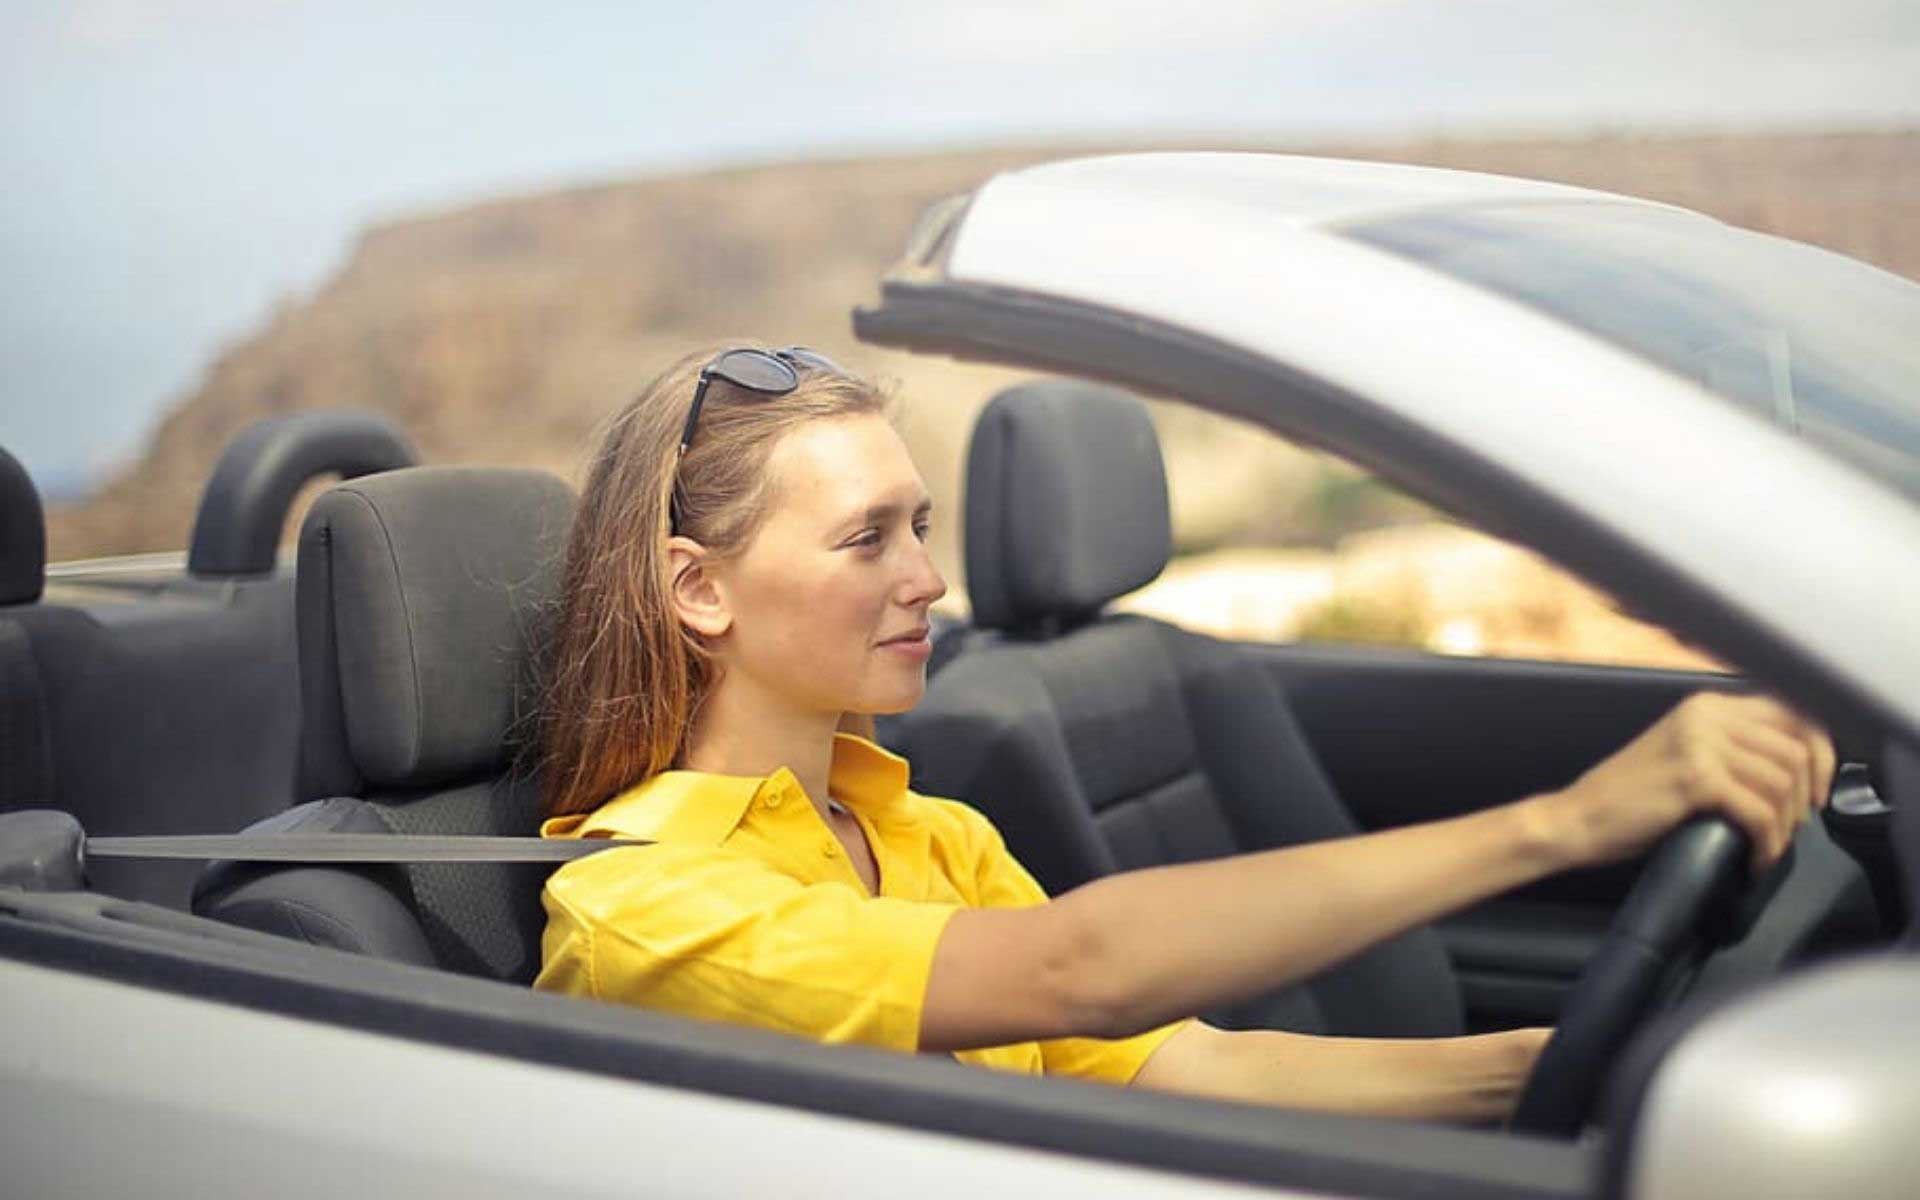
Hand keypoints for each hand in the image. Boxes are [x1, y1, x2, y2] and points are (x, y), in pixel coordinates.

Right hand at [1537, 692, 1834, 873]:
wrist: (1578, 818)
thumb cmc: (1629, 799)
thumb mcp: (1685, 755)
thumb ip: (1731, 749)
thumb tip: (1795, 771)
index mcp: (1706, 706)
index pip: (1794, 713)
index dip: (1821, 753)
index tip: (1817, 791)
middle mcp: (1706, 715)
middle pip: (1795, 749)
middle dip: (1805, 797)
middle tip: (1791, 828)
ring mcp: (1699, 744)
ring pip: (1782, 782)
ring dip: (1785, 825)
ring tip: (1767, 846)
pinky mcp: (1695, 779)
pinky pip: (1759, 812)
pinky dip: (1767, 843)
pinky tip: (1755, 858)